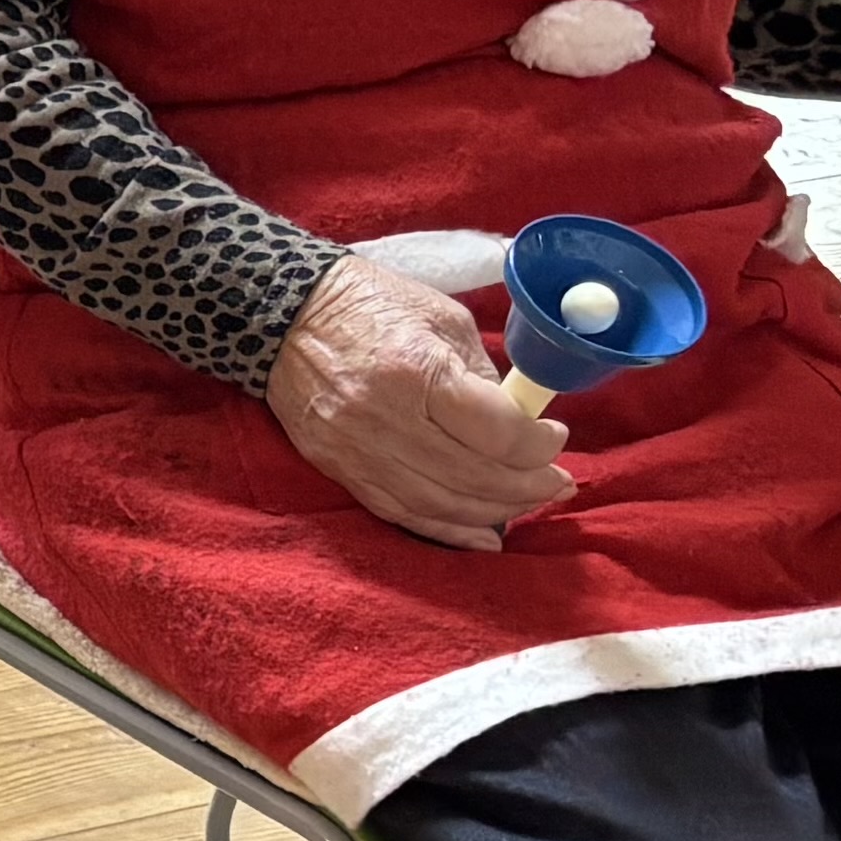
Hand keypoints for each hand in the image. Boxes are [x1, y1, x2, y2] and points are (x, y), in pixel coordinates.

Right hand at [272, 254, 569, 550]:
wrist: (282, 315)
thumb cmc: (371, 305)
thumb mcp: (443, 320)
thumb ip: (483, 376)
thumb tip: (518, 424)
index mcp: (417, 371)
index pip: (498, 433)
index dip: (539, 444)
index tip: (554, 436)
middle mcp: (386, 418)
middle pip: (477, 476)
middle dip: (531, 485)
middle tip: (558, 480)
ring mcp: (358, 451)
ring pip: (444, 505)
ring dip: (499, 511)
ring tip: (531, 501)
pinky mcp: (339, 468)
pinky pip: (403, 513)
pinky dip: (449, 531)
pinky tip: (486, 535)